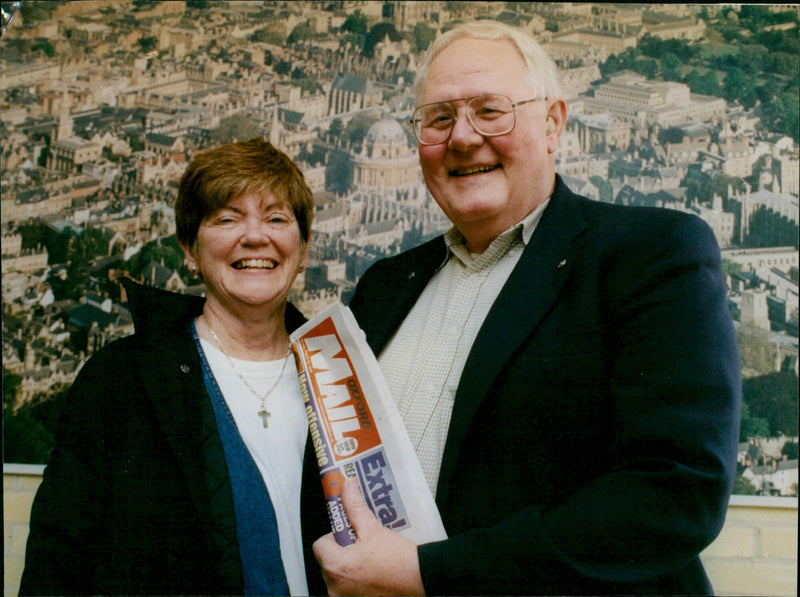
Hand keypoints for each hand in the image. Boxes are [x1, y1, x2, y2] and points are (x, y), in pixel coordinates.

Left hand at [313, 477, 425, 595]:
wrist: (421, 579)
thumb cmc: (399, 560)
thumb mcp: (373, 528)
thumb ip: (354, 506)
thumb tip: (347, 487)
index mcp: (336, 567)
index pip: (320, 545)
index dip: (335, 536)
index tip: (350, 534)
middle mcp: (336, 588)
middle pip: (328, 561)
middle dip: (342, 551)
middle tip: (363, 546)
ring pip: (338, 575)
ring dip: (349, 566)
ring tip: (370, 560)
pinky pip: (348, 588)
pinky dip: (356, 580)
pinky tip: (373, 574)